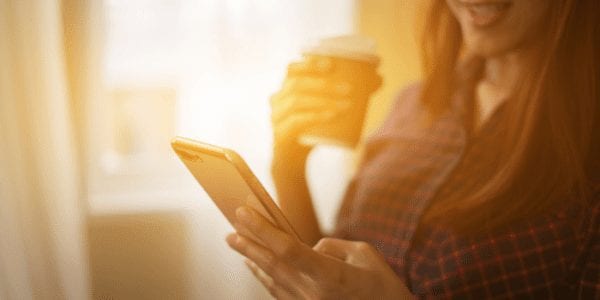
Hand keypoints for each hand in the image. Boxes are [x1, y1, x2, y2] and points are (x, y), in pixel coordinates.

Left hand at [226, 206, 414, 298]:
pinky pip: (280, 293)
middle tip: (231, 228)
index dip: (262, 229)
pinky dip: (266, 277)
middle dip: (248, 244)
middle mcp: (314, 295)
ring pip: (272, 281)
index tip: (243, 212)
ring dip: (253, 260)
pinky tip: (258, 267)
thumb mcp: (365, 255)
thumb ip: (332, 247)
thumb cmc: (385, 287)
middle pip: (272, 266)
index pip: (287, 250)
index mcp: (330, 277)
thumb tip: (310, 248)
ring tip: (237, 243)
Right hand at [270, 56, 353, 175]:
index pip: (292, 69)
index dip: (309, 64)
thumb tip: (378, 78)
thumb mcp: (326, 109)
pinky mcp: (280, 134)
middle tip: (348, 89)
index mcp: (286, 89)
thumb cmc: (312, 129)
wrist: (293, 161)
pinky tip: (331, 115)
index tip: (331, 64)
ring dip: (324, 100)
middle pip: (297, 84)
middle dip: (324, 84)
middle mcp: (277, 100)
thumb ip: (347, 93)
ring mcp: (276, 117)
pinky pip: (296, 121)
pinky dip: (315, 116)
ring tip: (346, 104)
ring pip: (297, 101)